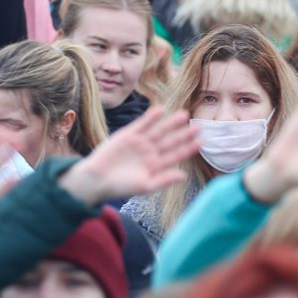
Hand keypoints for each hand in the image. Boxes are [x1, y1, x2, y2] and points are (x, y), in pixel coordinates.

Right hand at [59, 106, 198, 204]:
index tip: (201, 143)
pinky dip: (151, 117)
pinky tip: (161, 110)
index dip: (188, 149)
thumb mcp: (145, 185)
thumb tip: (184, 176)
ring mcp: (140, 142)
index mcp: (156, 166)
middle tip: (199, 126)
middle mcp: (150, 152)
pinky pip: (142, 124)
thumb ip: (164, 179)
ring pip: (159, 130)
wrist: (96, 179)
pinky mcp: (128, 134)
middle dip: (184, 134)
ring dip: (171, 123)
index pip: (176, 155)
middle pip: (171, 141)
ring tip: (184, 115)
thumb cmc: (120, 187)